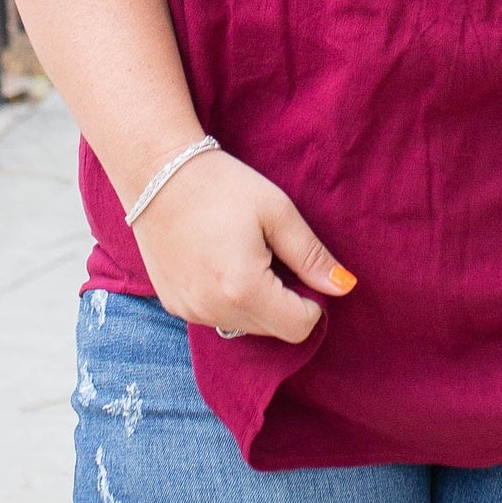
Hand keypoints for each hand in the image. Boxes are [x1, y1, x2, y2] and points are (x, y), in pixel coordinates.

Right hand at [129, 147, 355, 342]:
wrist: (156, 173)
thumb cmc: (222, 185)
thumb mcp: (276, 211)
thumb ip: (311, 255)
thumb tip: (344, 287)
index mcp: (244, 288)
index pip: (299, 327)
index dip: (312, 302)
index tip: (300, 267)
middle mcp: (214, 310)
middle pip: (272, 329)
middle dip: (284, 301)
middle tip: (271, 253)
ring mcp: (189, 311)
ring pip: (245, 326)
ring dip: (256, 301)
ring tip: (242, 253)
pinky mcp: (173, 306)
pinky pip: (216, 316)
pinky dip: (228, 299)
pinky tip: (219, 260)